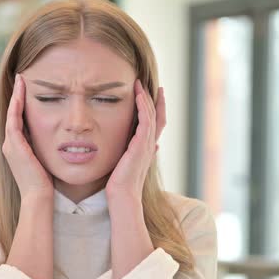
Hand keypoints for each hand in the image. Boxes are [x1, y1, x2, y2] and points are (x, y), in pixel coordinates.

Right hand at [2, 74, 53, 199]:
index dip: (22, 103)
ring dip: (16, 95)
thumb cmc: (47, 183)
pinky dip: (16, 105)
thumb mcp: (46, 160)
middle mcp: (10, 144)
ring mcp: (10, 144)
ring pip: (11, 113)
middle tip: (22, 77)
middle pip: (12, 112)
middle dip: (17, 94)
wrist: (39, 198)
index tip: (29, 88)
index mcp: (17, 147)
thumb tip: (61, 138)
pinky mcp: (14, 145)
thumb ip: (48, 148)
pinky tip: (22, 92)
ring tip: (22, 79)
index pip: (18, 119)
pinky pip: (14, 119)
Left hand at [105, 79, 165, 204]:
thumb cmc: (122, 183)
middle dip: (153, 99)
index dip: (157, 108)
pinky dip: (143, 108)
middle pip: (156, 116)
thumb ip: (138, 153)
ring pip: (151, 116)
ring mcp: (147, 145)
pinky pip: (145, 121)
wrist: (123, 195)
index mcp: (148, 148)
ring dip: (146, 98)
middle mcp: (151, 145)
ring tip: (140, 85)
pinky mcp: (141, 145)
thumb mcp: (129, 164)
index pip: (156, 123)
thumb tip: (152, 148)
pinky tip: (139, 97)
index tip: (154, 94)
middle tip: (148, 84)